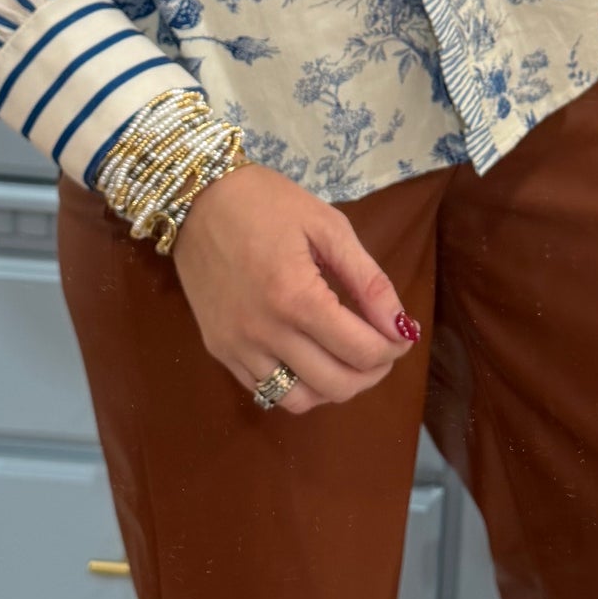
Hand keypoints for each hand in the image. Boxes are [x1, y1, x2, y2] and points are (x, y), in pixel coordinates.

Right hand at [171, 161, 418, 417]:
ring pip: (300, 400)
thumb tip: (400, 326)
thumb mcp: (328, 227)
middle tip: (381, 348)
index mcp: (297, 297)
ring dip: (334, 388)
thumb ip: (368, 280)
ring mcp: (237, 346)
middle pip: (337, 385)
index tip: (402, 334)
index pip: (361, 351)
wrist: (195, 198)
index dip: (393, 348)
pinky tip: (309, 359)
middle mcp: (264, 332)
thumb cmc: (266, 203)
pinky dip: (297, 386)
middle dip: (372, 373)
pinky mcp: (218, 349)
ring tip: (346, 359)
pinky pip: (265, 392)